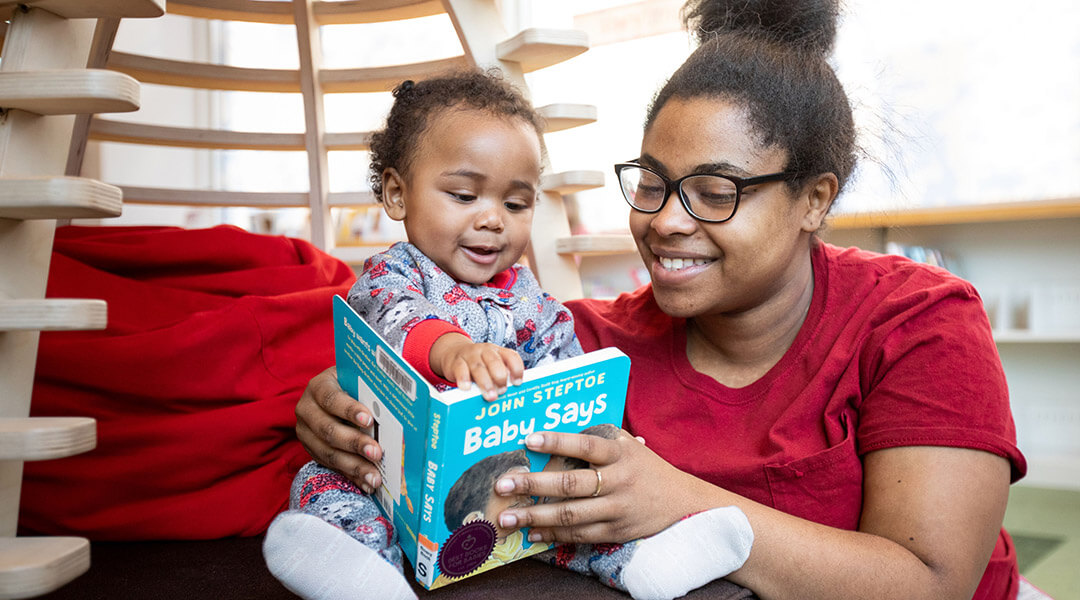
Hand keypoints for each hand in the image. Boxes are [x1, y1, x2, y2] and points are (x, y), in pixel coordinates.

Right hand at [295, 366, 383, 492]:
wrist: (333, 395)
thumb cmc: (352, 386)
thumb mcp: (356, 381)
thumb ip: (369, 391)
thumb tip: (394, 406)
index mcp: (318, 387)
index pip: (331, 399)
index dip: (349, 409)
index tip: (368, 419)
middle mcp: (306, 410)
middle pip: (328, 430)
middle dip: (354, 443)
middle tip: (376, 452)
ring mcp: (306, 433)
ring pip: (328, 453)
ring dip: (354, 466)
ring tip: (374, 476)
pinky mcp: (312, 451)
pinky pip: (331, 466)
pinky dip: (351, 476)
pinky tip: (367, 483)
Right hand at [431, 333, 524, 400]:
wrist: (453, 352)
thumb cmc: (477, 364)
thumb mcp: (490, 365)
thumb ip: (500, 375)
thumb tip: (508, 392)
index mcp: (497, 351)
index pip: (511, 356)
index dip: (516, 369)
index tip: (517, 383)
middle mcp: (485, 351)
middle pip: (494, 362)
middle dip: (500, 377)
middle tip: (502, 391)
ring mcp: (470, 356)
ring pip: (478, 368)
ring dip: (485, 383)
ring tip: (490, 396)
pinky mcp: (456, 362)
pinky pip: (460, 369)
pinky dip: (464, 379)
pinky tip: (467, 388)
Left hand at [491, 429, 709, 543]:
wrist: (683, 502)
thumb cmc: (647, 468)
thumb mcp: (629, 446)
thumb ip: (599, 438)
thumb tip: (558, 429)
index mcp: (620, 454)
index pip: (585, 445)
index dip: (557, 441)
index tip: (528, 439)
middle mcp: (618, 481)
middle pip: (570, 484)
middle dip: (533, 484)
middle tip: (503, 483)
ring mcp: (617, 509)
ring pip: (570, 515)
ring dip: (535, 517)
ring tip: (507, 516)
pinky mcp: (616, 532)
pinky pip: (579, 535)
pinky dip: (553, 535)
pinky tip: (532, 533)